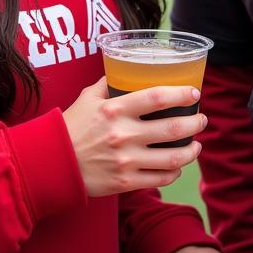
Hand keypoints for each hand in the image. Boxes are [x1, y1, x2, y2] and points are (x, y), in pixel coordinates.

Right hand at [63, 78, 206, 197]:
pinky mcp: (125, 182)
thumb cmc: (70, 128)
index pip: (157, 97)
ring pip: (173, 157)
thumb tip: (124, 70)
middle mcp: (124, 134)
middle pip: (173, 129)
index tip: (194, 93)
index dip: (181, 94)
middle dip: (195, 123)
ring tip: (197, 145)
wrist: (50, 164)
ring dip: (192, 151)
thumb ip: (108, 84)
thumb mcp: (87, 98)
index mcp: (115, 109)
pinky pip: (160, 178)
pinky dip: (174, 172)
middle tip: (202, 119)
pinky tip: (177, 165)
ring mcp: (126, 161)